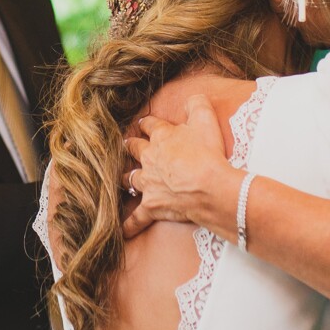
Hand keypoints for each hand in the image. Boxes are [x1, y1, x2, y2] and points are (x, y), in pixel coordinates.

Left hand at [121, 94, 237, 238]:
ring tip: (123, 178)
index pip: (149, 125)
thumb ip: (197, 104)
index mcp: (161, 136)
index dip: (148, 123)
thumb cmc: (209, 153)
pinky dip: (129, 224)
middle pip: (134, 149)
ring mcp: (148, 183)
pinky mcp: (152, 206)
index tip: (145, 123)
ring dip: (126, 177)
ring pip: (129, 178)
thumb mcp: (206, 119)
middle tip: (127, 145)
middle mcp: (149, 158)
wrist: (209, 186)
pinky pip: (136, 218)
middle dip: (131, 146)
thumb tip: (193, 98)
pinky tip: (120, 231)